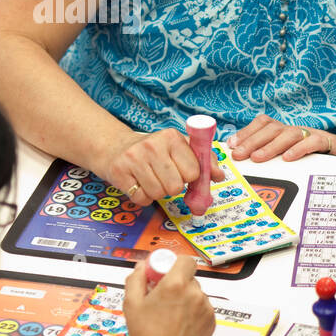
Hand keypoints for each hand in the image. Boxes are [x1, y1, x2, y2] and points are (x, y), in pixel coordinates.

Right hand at [100, 128, 223, 206]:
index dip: (190, 177)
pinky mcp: (119, 172)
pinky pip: (141, 199)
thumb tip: (219, 176)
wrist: (115, 148)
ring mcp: (133, 158)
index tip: (181, 171)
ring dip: (158, 193)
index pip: (193, 172)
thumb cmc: (154, 151)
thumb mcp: (180, 148)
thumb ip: (204, 161)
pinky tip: (139, 183)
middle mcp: (152, 145)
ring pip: (158, 194)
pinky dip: (143, 197)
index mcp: (172, 137)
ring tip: (151, 179)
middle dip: (173, 187)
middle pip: (175, 186)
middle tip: (164, 176)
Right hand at [122, 255, 214, 335]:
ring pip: (196, 293)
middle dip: (176, 283)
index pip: (185, 260)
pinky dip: (193, 312)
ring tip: (170, 316)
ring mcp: (206, 307)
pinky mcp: (212, 320)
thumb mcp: (131, 304)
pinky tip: (180, 325)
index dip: (174, 264)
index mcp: (176, 284)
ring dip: (185, 298)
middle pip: (189, 277)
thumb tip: (141, 266)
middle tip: (162, 298)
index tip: (163, 274)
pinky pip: (202, 308)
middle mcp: (195, 293)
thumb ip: (136, 279)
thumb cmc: (147, 335)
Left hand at [227, 115, 335, 163]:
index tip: (231, 145)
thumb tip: (247, 164)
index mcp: (287, 132)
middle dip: (252, 140)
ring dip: (271, 145)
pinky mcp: (328, 142)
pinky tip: (289, 157)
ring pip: (289, 133)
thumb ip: (276, 158)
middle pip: (272, 128)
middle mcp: (298, 130)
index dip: (246, 131)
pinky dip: (300, 148)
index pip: (264, 123)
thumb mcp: (294, 159)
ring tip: (258, 158)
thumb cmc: (322, 159)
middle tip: (238, 155)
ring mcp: (312, 134)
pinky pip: (313, 142)